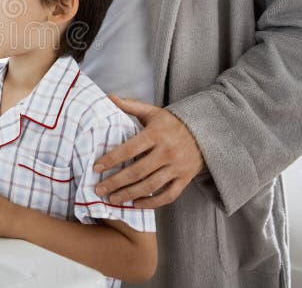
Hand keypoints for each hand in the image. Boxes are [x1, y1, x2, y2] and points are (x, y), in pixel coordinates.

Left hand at [93, 94, 205, 208]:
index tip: (96, 168)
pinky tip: (136, 204)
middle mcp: (167, 152)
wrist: (205, 132)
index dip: (112, 159)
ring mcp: (177, 167)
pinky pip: (168, 196)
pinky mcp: (185, 179)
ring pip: (151, 186)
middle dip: (116, 182)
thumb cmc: (171, 123)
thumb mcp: (152, 111)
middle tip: (99, 189)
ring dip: (129, 194)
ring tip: (112, 199)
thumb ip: (130, 105)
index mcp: (156, 134)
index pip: (130, 149)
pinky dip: (152, 203)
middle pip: (137, 171)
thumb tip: (108, 96)